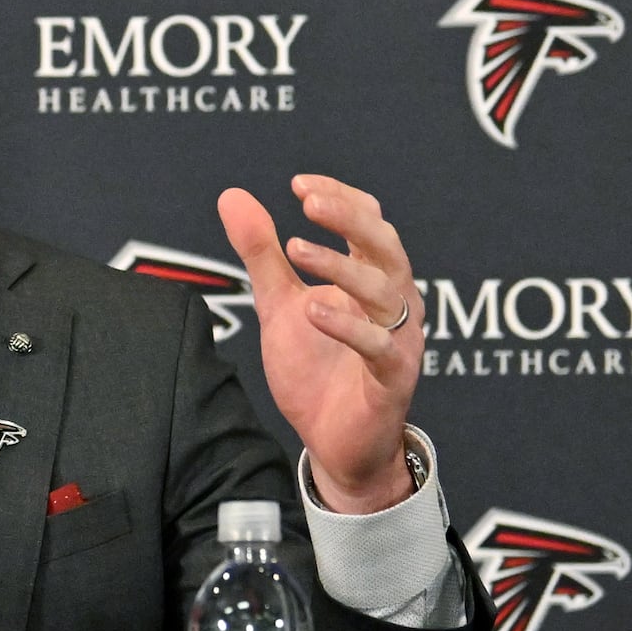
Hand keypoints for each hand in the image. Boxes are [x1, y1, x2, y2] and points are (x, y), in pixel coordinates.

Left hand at [218, 173, 423, 514]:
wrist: (332, 445)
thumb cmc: (316, 371)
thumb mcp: (279, 305)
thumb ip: (262, 254)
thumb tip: (232, 196)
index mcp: (371, 277)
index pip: (368, 220)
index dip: (340, 197)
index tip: (299, 185)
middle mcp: (394, 301)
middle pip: (385, 244)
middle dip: (350, 218)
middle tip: (309, 202)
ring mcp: (398, 338)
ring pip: (384, 289)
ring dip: (341, 265)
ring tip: (297, 248)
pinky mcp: (394, 378)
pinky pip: (380, 346)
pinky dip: (349, 326)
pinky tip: (312, 311)